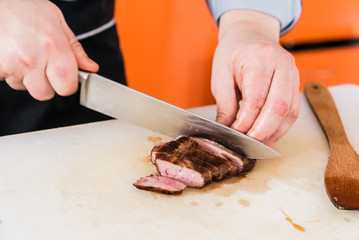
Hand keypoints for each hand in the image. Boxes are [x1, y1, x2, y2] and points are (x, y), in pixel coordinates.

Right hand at [0, 0, 98, 99]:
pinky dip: (10, 72)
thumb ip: (75, 49)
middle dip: (46, 83)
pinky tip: (12, 55)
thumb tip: (91, 67)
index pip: (67, 88)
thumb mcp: (57, 22)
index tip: (65, 76)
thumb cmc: (25, 7)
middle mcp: (32, 59)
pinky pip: (7, 80)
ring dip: (26, 77)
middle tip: (42, 64)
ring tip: (24, 54)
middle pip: (45, 94)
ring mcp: (11, 64)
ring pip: (25, 88)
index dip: (67, 84)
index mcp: (53, 47)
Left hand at [211, 10, 299, 146]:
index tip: (235, 135)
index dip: (246, 121)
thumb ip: (225, 104)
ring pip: (290, 112)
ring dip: (274, 133)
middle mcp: (282, 65)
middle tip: (248, 146)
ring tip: (258, 146)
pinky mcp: (296, 84)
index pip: (256, 97)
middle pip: (278, 106)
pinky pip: (293, 111)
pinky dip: (281, 127)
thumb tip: (226, 130)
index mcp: (259, 58)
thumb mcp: (221, 75)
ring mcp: (293, 74)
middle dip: (262, 131)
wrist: (250, 34)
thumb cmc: (232, 53)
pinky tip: (269, 136)